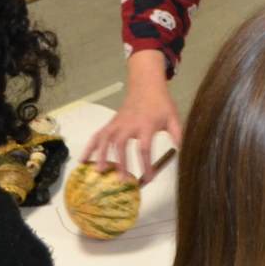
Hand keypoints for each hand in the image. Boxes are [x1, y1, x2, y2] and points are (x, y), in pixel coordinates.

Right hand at [85, 54, 181, 182]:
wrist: (146, 86)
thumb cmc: (161, 105)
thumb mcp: (174, 118)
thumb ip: (178, 135)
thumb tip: (181, 152)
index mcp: (147, 125)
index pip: (145, 147)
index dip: (145, 164)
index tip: (148, 179)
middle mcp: (129, 125)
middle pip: (121, 144)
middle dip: (119, 161)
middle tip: (120, 179)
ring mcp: (117, 123)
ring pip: (105, 139)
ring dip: (100, 155)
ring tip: (97, 171)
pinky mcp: (111, 124)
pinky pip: (97, 135)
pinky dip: (89, 147)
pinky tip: (83, 159)